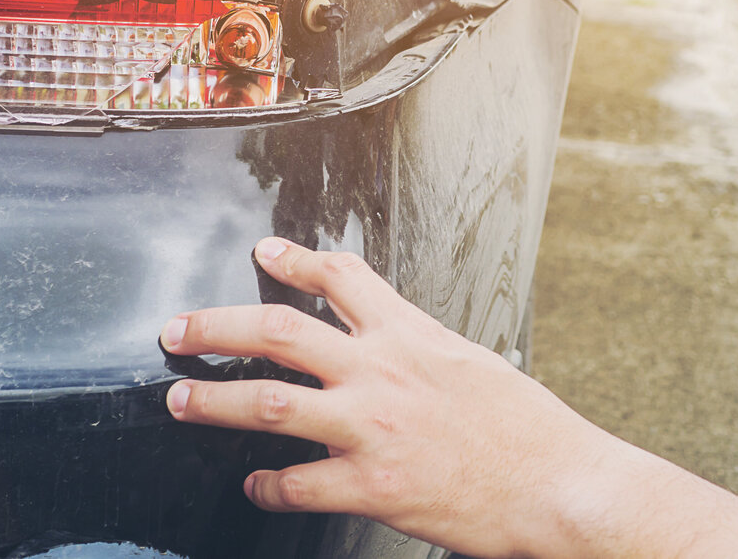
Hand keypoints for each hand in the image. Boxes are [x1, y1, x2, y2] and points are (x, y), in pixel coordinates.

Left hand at [159, 238, 625, 557]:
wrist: (558, 486)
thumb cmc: (528, 432)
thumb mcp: (475, 364)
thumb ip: (422, 353)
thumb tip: (393, 350)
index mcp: (412, 337)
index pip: (343, 279)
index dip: (295, 260)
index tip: (264, 252)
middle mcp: (383, 373)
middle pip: (278, 332)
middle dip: (216, 325)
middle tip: (179, 329)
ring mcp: (373, 428)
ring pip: (269, 403)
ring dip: (214, 400)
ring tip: (181, 400)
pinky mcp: (373, 485)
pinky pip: (297, 484)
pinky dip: (266, 486)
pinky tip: (255, 485)